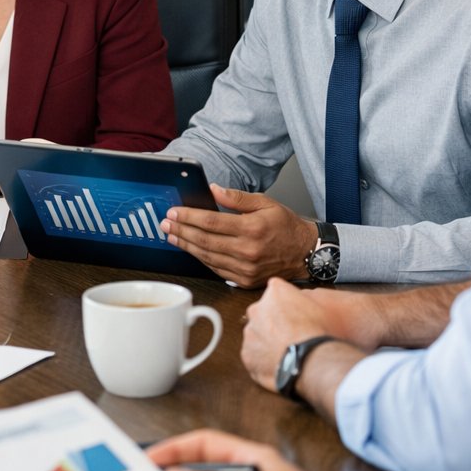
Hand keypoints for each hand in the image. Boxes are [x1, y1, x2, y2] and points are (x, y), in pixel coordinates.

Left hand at [159, 186, 318, 286]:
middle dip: (181, 230)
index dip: (188, 216)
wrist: (306, 253)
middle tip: (165, 223)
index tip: (173, 212)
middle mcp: (247, 251)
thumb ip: (237, 197)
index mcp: (252, 228)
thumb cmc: (286, 227)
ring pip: (207, 256)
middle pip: (204, 240)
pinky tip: (191, 249)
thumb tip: (214, 189)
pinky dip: (201, 258)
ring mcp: (245, 268)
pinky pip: (216, 269)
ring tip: (172, 235)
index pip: (211, 222)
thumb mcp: (266, 203)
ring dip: (186, 245)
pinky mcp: (244, 280)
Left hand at [240, 280, 364, 396]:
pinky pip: (255, 356)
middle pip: (262, 313)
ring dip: (268, 342)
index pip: (276, 292)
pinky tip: (280, 363)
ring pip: (257, 335)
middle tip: (290, 334)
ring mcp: (250, 332)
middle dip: (273, 322)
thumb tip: (298, 298)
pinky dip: (264, 360)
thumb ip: (299, 298)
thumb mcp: (317, 303)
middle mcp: (257, 309)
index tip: (292, 314)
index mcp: (275, 292)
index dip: (286, 305)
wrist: (309, 359)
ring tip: (287, 351)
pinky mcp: (247, 354)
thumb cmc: (316, 332)